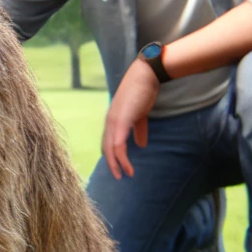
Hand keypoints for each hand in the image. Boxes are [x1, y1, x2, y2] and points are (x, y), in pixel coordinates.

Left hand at [102, 59, 160, 179]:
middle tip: (118, 176)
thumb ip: (139, 130)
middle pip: (105, 148)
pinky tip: (128, 168)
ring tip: (123, 176)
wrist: (145, 75)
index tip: (117, 167)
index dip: (111, 155)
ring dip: (115, 164)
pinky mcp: (121, 122)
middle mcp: (109, 121)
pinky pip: (118, 145)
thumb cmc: (143, 91)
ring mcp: (114, 122)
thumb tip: (141, 145)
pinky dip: (122, 159)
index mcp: (113, 119)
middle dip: (111, 163)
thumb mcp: (140, 114)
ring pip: (110, 149)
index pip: (107, 141)